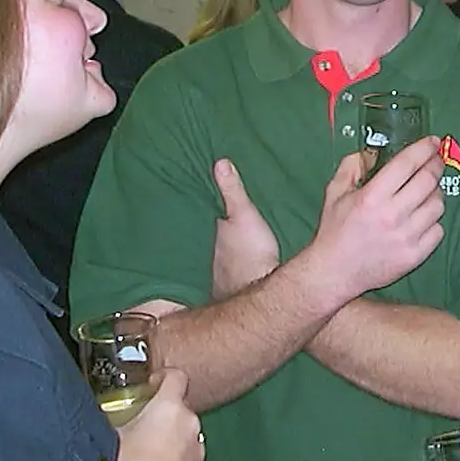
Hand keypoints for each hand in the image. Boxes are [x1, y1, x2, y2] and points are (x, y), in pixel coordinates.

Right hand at [115, 368, 205, 460]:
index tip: (152, 384)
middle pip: (179, 408)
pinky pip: (189, 455)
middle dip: (164, 415)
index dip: (164, 377)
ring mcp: (198, 446)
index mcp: (169, 406)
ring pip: (186, 433)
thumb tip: (109, 418)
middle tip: (143, 427)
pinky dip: (178, 458)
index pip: (176, 376)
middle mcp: (190, 422)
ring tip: (151, 455)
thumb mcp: (114, 436)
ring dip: (173, 437)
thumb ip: (119, 421)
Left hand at [211, 159, 280, 299]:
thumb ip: (232, 192)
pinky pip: (233, 274)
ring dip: (225, 252)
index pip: (204, 217)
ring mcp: (223, 275)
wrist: (263, 298)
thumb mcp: (244, 217)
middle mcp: (214, 256)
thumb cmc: (250, 255)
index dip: (205, 209)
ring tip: (228, 245)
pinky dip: (235, 269)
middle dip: (214, 232)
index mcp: (215, 235)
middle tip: (216, 222)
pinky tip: (240, 271)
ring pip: (222, 258)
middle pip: (213, 239)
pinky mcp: (236, 289)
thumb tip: (219, 162)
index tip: (196, 198)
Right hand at [298, 137, 444, 304]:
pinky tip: (423, 218)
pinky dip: (434, 221)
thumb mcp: (335, 192)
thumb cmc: (335, 231)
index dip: (424, 149)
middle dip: (436, 165)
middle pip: (428, 181)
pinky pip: (438, 230)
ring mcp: (406, 237)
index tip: (432, 142)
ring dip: (435, 194)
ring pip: (437, 205)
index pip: (407, 164)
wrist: (334, 272)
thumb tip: (371, 152)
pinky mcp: (415, 255)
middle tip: (435, 161)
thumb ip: (352, 166)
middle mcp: (392, 215)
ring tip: (427, 192)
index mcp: (372, 196)